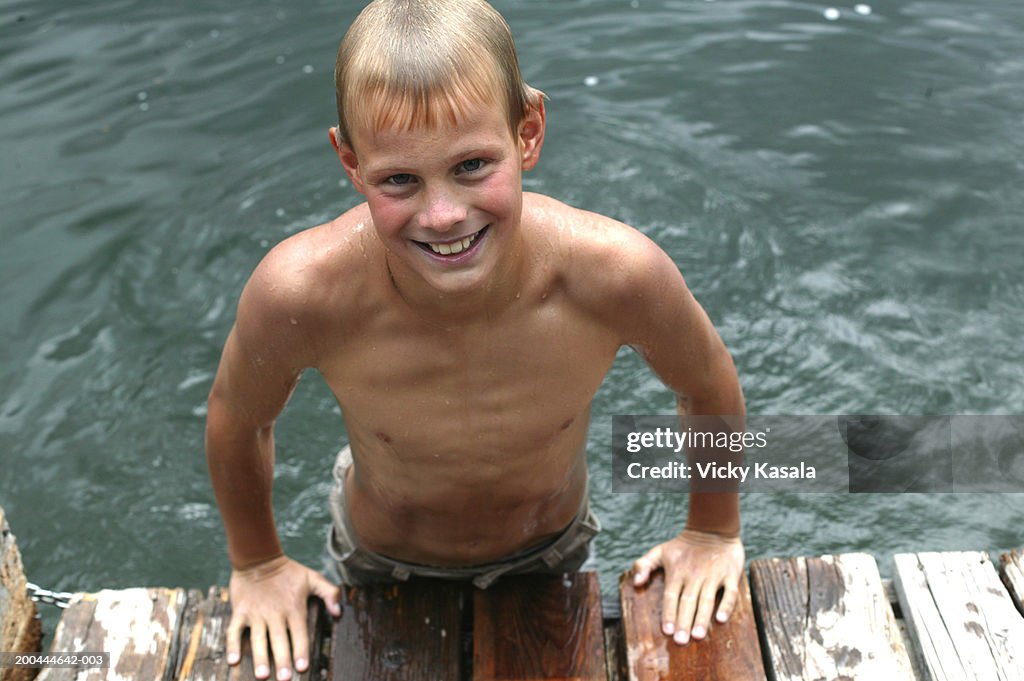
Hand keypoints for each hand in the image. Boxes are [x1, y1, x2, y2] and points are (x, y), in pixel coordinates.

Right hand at [227, 555, 341, 679]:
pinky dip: (232, 645)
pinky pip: (234, 630)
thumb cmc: (289, 572)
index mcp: (294, 607)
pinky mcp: (240, 611)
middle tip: (285, 679)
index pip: (299, 633)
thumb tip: (339, 613)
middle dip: (282, 660)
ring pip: (258, 639)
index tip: (303, 668)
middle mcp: (275, 613)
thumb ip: (330, 593)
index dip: (301, 650)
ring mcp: (256, 613)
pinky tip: (232, 661)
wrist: (259, 558)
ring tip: (262, 675)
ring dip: (260, 657)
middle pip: (280, 640)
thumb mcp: (313, 578)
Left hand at [632, 529, 743, 644]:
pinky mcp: (730, 574)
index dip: (668, 613)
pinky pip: (729, 592)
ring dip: (702, 618)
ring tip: (698, 635)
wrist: (712, 529)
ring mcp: (713, 575)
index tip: (666, 631)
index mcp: (677, 573)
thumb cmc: (683, 546)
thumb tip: (635, 582)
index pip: (671, 596)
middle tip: (681, 641)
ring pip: (707, 599)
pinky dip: (726, 605)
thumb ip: (644, 565)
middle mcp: (694, 576)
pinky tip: (721, 620)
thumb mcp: (660, 551)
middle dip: (684, 622)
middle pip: (687, 602)